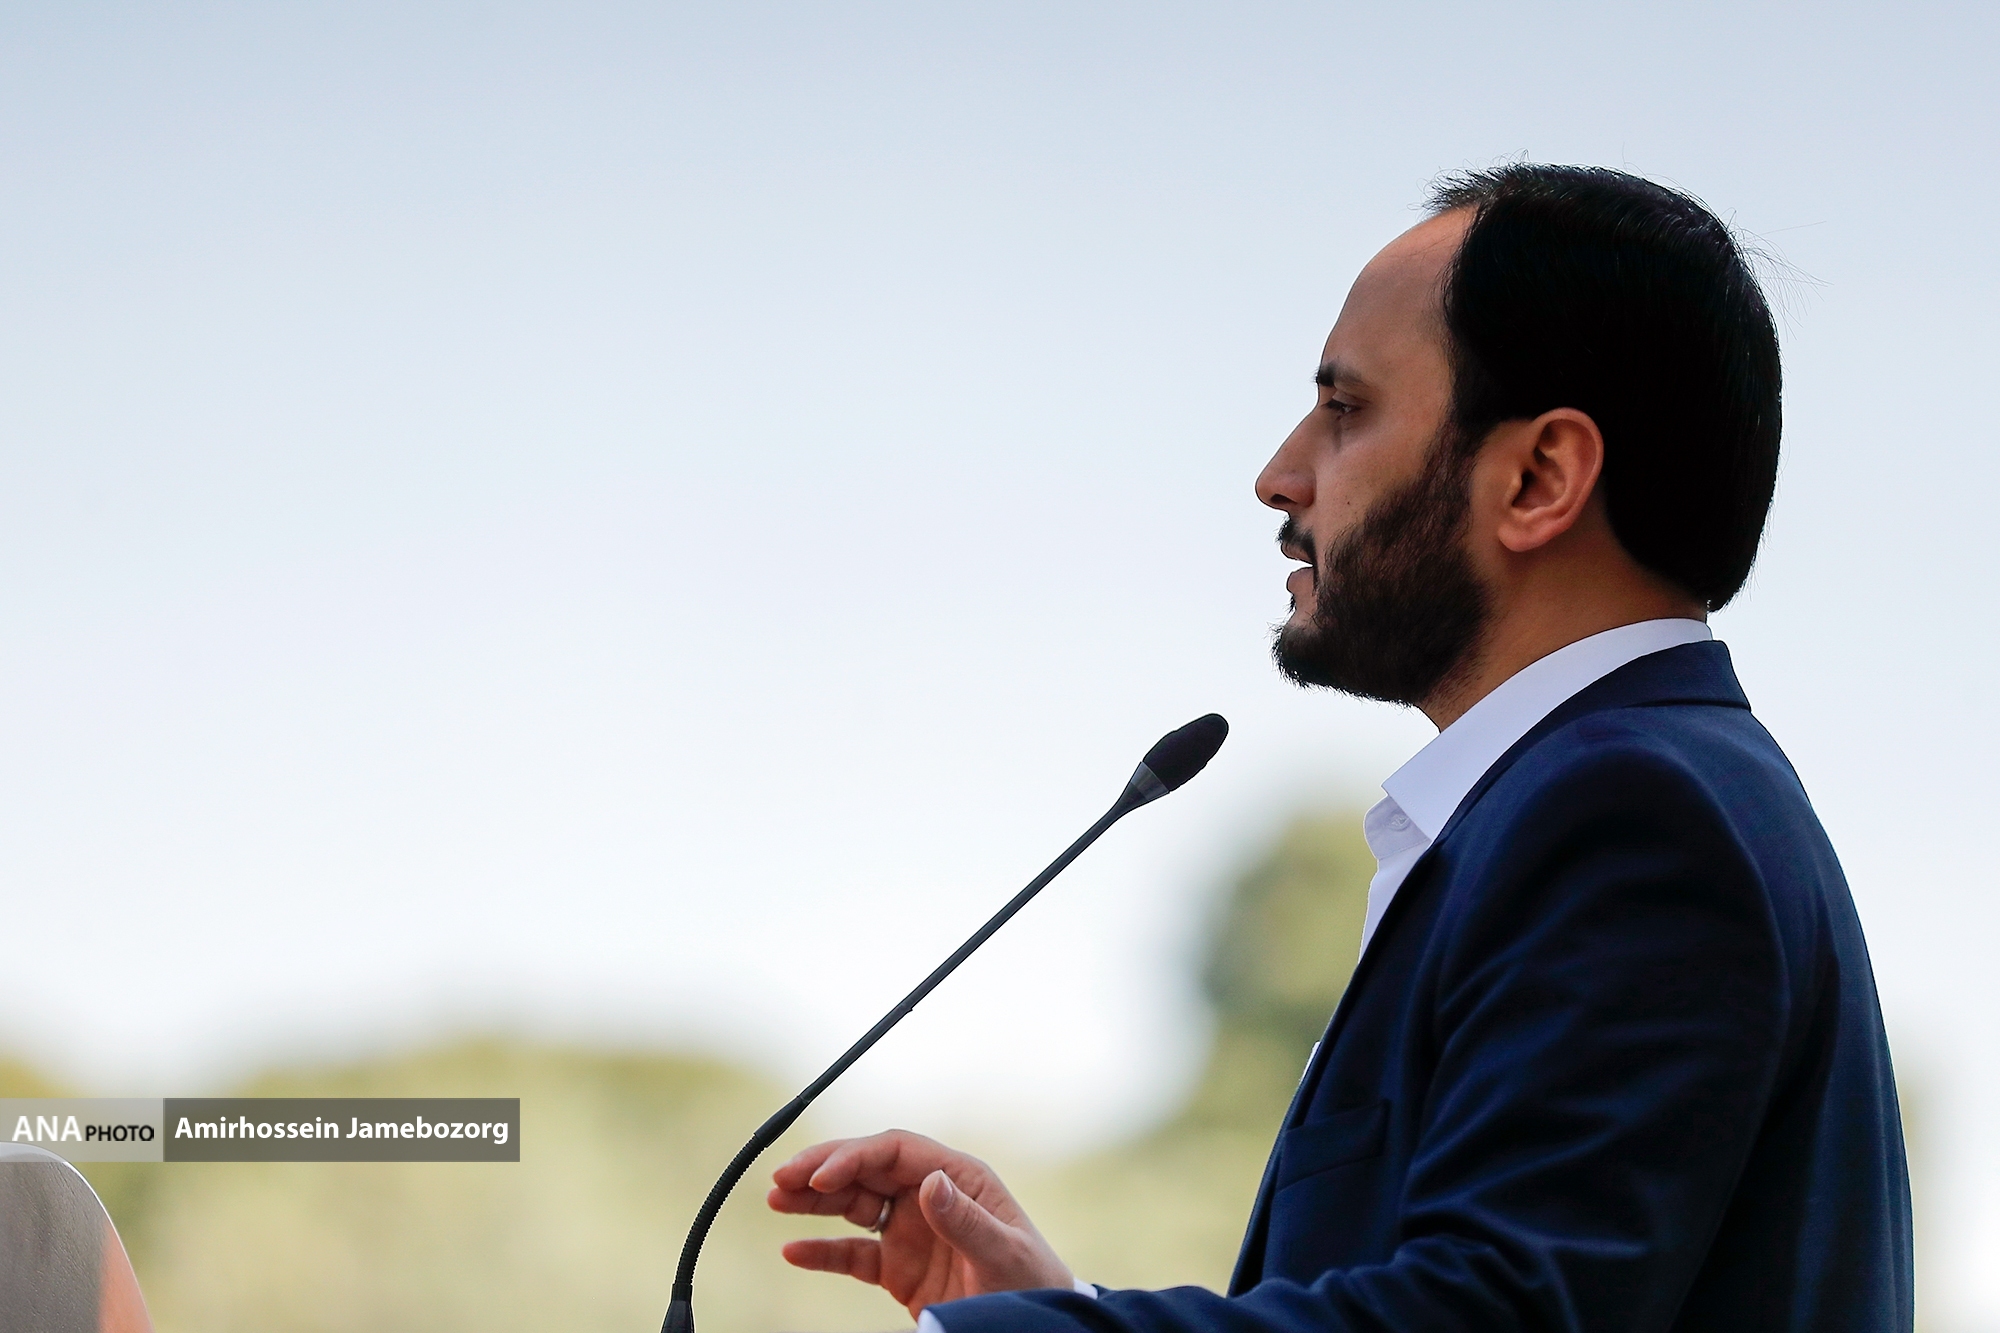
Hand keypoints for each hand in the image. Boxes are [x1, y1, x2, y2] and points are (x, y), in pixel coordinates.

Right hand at [768, 1129, 1073, 1317]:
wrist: (1035, 1325)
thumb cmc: (1032, 1283)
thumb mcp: (1005, 1253)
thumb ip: (967, 1221)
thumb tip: (929, 1183)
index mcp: (958, 1177)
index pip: (896, 1152)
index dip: (855, 1157)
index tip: (821, 1177)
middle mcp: (928, 1195)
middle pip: (866, 1169)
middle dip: (822, 1170)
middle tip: (781, 1178)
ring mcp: (910, 1229)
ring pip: (852, 1204)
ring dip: (814, 1202)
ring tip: (775, 1201)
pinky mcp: (897, 1266)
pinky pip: (852, 1253)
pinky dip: (822, 1251)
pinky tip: (793, 1250)